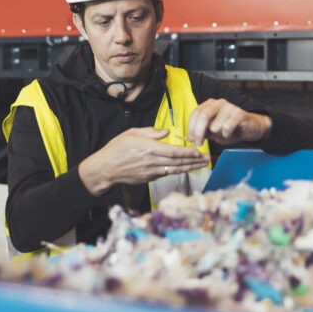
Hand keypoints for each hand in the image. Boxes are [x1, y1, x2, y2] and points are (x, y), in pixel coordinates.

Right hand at [78, 127, 210, 195]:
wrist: (105, 169)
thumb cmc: (116, 149)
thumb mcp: (131, 133)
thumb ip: (150, 132)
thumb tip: (166, 132)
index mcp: (147, 149)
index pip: (172, 152)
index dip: (187, 153)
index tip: (198, 152)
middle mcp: (151, 162)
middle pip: (177, 162)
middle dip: (194, 161)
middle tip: (207, 158)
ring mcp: (151, 172)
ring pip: (175, 170)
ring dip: (190, 167)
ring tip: (203, 165)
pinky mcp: (149, 179)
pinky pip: (167, 174)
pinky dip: (178, 171)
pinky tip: (186, 168)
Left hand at [187, 99, 271, 145]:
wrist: (250, 128)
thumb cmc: (230, 129)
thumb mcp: (213, 132)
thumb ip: (203, 132)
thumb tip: (191, 137)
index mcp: (209, 105)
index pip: (195, 113)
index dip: (191, 127)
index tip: (191, 139)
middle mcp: (218, 103)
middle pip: (203, 116)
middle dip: (199, 132)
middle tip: (199, 143)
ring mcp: (229, 107)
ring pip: (215, 125)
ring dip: (217, 135)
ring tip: (223, 135)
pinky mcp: (240, 113)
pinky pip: (227, 127)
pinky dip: (226, 134)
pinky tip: (230, 133)